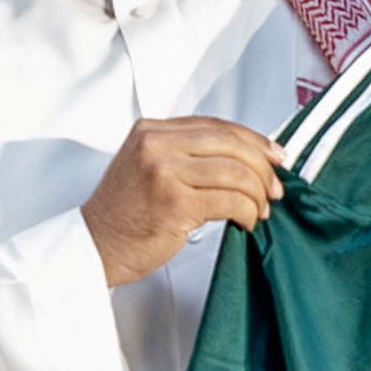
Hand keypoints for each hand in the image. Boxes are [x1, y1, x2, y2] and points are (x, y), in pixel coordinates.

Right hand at [81, 117, 283, 286]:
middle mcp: (156, 145)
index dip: (253, 140)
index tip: (274, 155)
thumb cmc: (125, 214)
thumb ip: (187, 154)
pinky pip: (230, 200)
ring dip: (258, 193)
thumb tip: (245, 157)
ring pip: (235, 173)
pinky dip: (247, 211)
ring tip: (261, 209)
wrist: (95, 245)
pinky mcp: (175, 202)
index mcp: (151, 131)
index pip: (216, 125)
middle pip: (230, 144)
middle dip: (263, 166)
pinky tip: (247, 220)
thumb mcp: (149, 167)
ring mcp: (164, 172)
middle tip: (275, 186)